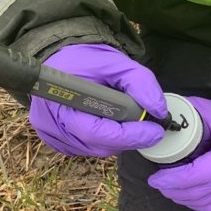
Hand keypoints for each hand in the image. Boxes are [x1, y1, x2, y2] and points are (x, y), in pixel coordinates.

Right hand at [29, 44, 166, 156]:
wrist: (63, 61)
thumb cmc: (87, 60)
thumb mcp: (117, 63)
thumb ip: (140, 83)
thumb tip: (158, 110)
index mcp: (62, 99)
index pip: (97, 132)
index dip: (130, 135)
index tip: (155, 130)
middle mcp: (52, 123)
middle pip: (101, 145)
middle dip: (130, 136)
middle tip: (147, 124)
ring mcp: (54, 136)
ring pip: (99, 149)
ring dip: (120, 138)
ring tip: (125, 116)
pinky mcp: (59, 142)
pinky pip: (92, 149)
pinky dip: (108, 139)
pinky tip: (110, 122)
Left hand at [148, 97, 210, 210]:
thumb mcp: (202, 109)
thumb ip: (179, 116)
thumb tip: (154, 124)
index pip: (199, 173)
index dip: (174, 180)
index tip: (156, 178)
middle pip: (203, 190)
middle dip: (175, 191)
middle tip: (159, 185)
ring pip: (209, 201)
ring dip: (186, 200)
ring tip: (170, 191)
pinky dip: (200, 205)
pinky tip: (187, 198)